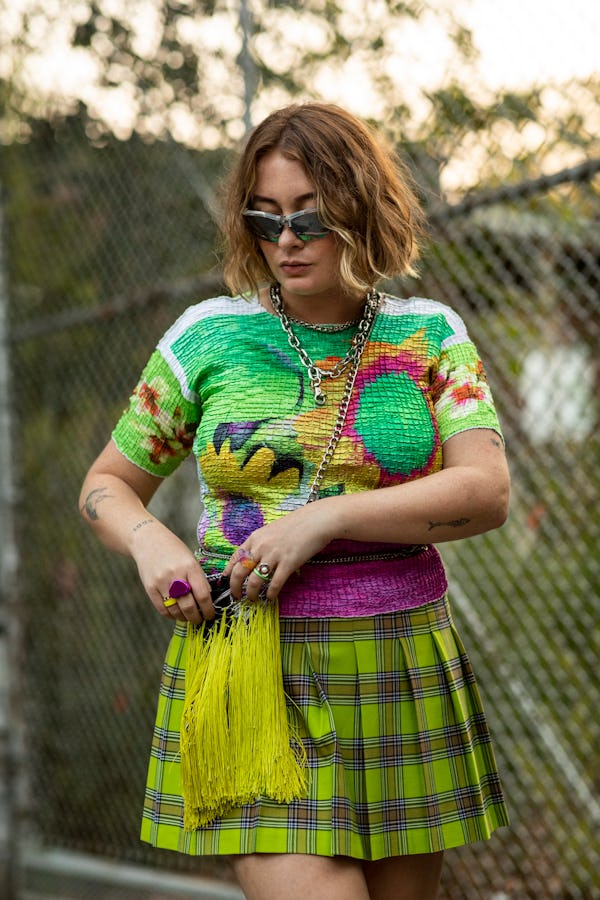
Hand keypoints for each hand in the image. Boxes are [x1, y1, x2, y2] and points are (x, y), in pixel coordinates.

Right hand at [131, 523, 215, 623]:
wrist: (148, 541)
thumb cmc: (173, 550)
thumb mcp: (191, 559)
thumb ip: (198, 578)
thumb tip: (207, 599)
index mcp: (190, 567)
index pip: (203, 595)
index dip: (208, 609)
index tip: (210, 614)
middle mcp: (175, 575)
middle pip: (189, 606)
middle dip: (196, 618)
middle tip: (200, 620)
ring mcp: (161, 583)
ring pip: (175, 610)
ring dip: (184, 618)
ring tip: (188, 617)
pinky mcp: (150, 588)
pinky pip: (162, 609)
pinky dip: (171, 615)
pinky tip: (176, 614)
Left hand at [223, 501, 337, 601]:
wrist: (315, 520)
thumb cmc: (295, 525)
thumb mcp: (271, 531)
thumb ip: (260, 544)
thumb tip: (253, 560)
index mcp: (254, 538)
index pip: (235, 558)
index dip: (228, 573)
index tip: (226, 583)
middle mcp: (261, 547)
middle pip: (240, 572)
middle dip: (235, 588)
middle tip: (236, 596)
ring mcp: (274, 555)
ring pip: (255, 581)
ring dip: (251, 593)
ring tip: (253, 599)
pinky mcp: (288, 563)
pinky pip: (275, 583)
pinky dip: (271, 593)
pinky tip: (271, 597)